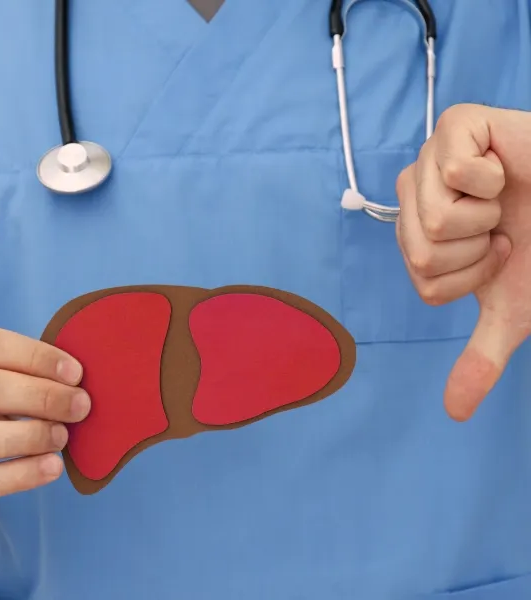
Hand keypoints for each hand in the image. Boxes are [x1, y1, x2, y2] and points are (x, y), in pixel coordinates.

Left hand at [395, 104, 530, 420]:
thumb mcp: (514, 308)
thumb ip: (481, 357)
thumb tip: (455, 414)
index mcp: (418, 228)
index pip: (421, 276)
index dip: (471, 275)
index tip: (500, 251)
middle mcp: (417, 190)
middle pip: (421, 252)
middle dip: (479, 251)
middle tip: (505, 226)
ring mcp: (432, 154)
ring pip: (434, 220)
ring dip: (486, 219)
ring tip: (505, 198)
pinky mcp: (457, 123)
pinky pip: (450, 171)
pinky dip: (491, 179)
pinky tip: (505, 169)